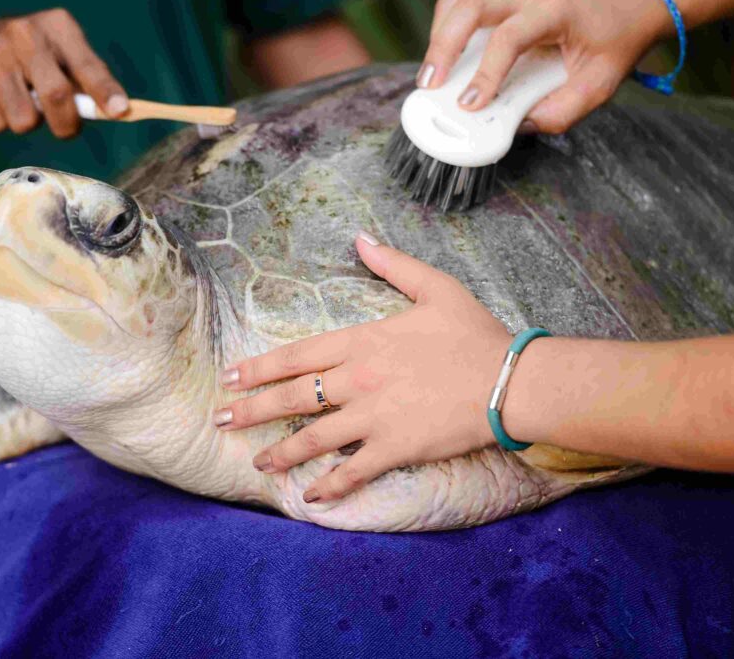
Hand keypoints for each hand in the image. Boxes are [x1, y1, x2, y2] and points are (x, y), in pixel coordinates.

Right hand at [0, 8, 127, 136]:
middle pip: (57, 96)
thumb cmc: (28, 57)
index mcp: (55, 26)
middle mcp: (23, 33)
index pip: (86, 63)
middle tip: (64, 126)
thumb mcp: (59, 54)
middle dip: (66, 124)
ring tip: (20, 101)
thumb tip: (116, 110)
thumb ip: (85, 81)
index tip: (119, 110)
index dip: (104, 89)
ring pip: (24, 119)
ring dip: (27, 122)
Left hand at [214, 232, 512, 502]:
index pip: (297, 355)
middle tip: (221, 421)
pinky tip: (310, 496)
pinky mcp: (396, 448)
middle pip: (293, 397)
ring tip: (257, 464)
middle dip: (252, 410)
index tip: (231, 378)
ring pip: (314, 437)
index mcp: (363, 341)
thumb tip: (360, 237)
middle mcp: (359, 379)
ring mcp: (374, 417)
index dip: (259, 368)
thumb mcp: (435, 286)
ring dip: (281, 453)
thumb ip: (392, 264)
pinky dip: (330, 485)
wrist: (512, 380)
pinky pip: (353, 470)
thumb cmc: (475, 333)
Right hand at [417, 0, 671, 132]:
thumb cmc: (616, 37)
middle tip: (429, 85)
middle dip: (442, 47)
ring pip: (459, 2)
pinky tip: (445, 58)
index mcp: (555, 10)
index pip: (509, 38)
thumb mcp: (601, 82)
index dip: (486, 73)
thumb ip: (563, 110)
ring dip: (438, 37)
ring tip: (430, 77)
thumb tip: (520, 127)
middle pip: (470, 7)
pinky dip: (446, 29)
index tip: (471, 105)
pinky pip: (462, 4)